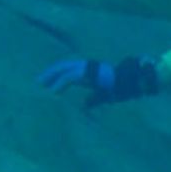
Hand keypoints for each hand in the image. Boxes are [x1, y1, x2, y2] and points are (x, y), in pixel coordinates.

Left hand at [37, 57, 159, 107]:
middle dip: (49, 73)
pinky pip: (70, 77)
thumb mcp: (103, 95)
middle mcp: (86, 66)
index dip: (56, 74)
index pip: (68, 69)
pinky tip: (53, 91)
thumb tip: (85, 105)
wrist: (132, 83)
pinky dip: (60, 84)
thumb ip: (93, 99)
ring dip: (51, 77)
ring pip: (64, 69)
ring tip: (42, 86)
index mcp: (88, 71)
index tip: (46, 83)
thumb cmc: (120, 88)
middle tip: (38, 82)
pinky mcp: (89, 73)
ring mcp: (87, 68)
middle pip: (62, 65)